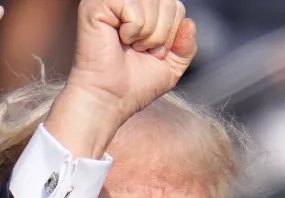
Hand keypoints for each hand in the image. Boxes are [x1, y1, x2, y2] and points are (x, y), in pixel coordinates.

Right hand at [45, 0, 197, 158]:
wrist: (109, 100)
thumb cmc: (134, 85)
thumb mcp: (171, 66)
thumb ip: (186, 45)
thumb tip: (189, 23)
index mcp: (140, 8)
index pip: (176, 5)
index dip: (171, 33)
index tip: (151, 52)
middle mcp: (124, 0)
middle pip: (167, 1)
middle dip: (162, 33)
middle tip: (140, 50)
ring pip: (151, 1)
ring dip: (148, 33)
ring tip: (130, 46)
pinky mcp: (95, 4)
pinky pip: (133, 5)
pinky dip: (133, 29)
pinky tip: (119, 39)